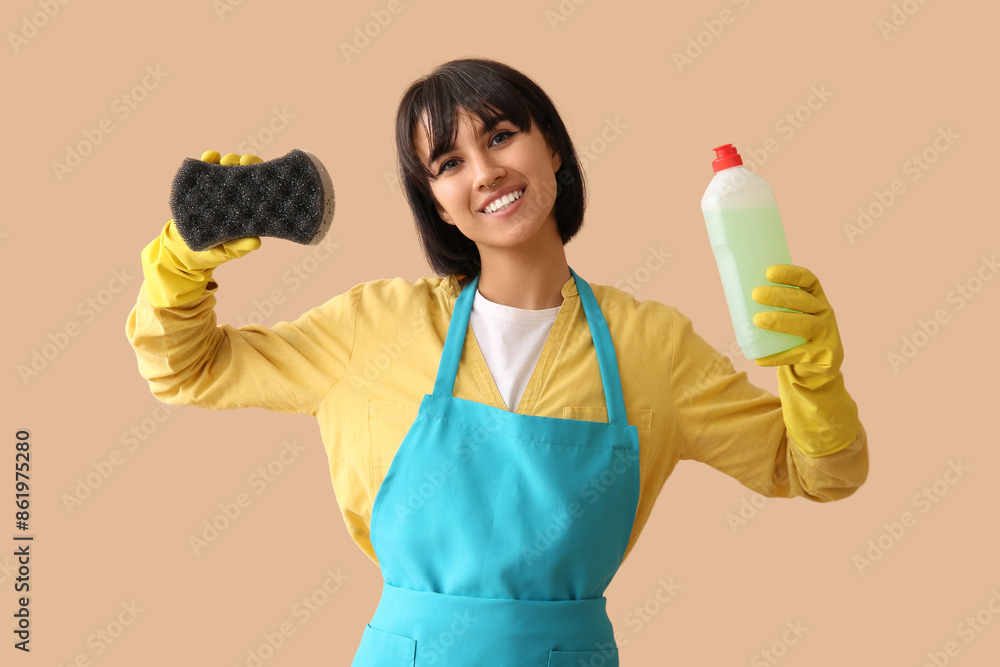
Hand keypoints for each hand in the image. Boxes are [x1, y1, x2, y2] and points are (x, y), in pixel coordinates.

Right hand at [165, 150, 264, 270]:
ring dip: (228, 160)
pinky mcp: (202, 186)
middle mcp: (236, 195)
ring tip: (226, 160)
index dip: (260, 176)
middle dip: (245, 163)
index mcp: (248, 207)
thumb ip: (241, 247)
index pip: (258, 188)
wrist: (186, 249)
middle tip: (242, 161)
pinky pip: (206, 169)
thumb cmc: (216, 251)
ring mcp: (219, 189)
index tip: (258, 170)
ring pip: (227, 168)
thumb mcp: (229, 250)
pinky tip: (211, 156)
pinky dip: (209, 159)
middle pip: (245, 173)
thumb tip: (256, 243)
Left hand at [750, 264, 841, 375]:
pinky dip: (778, 356)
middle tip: (756, 294)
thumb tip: (735, 298)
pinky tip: (761, 358)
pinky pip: (799, 355)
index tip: (769, 272)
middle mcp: (824, 311)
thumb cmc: (795, 334)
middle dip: (779, 296)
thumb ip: (773, 307)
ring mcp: (827, 333)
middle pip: (803, 300)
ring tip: (758, 320)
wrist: (818, 365)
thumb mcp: (792, 315)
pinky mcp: (825, 355)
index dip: (791, 274)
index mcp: (816, 297)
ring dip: (781, 321)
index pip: (808, 279)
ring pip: (805, 325)